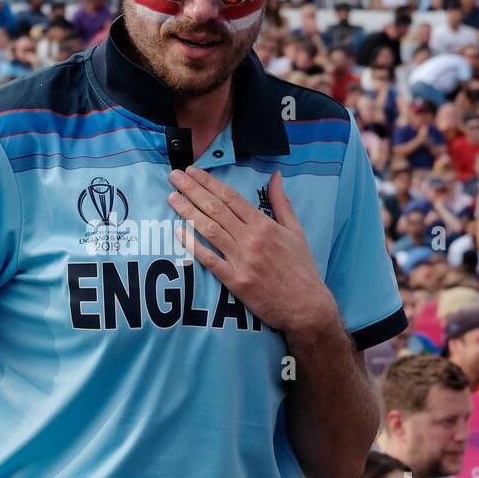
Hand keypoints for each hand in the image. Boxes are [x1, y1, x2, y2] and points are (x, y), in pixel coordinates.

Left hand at [168, 167, 335, 336]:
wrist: (306, 306)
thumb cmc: (301, 268)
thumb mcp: (296, 231)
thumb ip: (281, 202)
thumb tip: (275, 175)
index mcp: (265, 225)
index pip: (231, 197)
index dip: (209, 182)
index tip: (193, 171)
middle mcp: (252, 239)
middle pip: (216, 209)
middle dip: (193, 190)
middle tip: (175, 176)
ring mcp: (242, 260)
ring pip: (210, 230)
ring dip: (188, 212)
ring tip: (172, 198)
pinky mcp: (235, 281)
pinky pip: (210, 260)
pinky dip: (193, 245)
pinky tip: (179, 232)